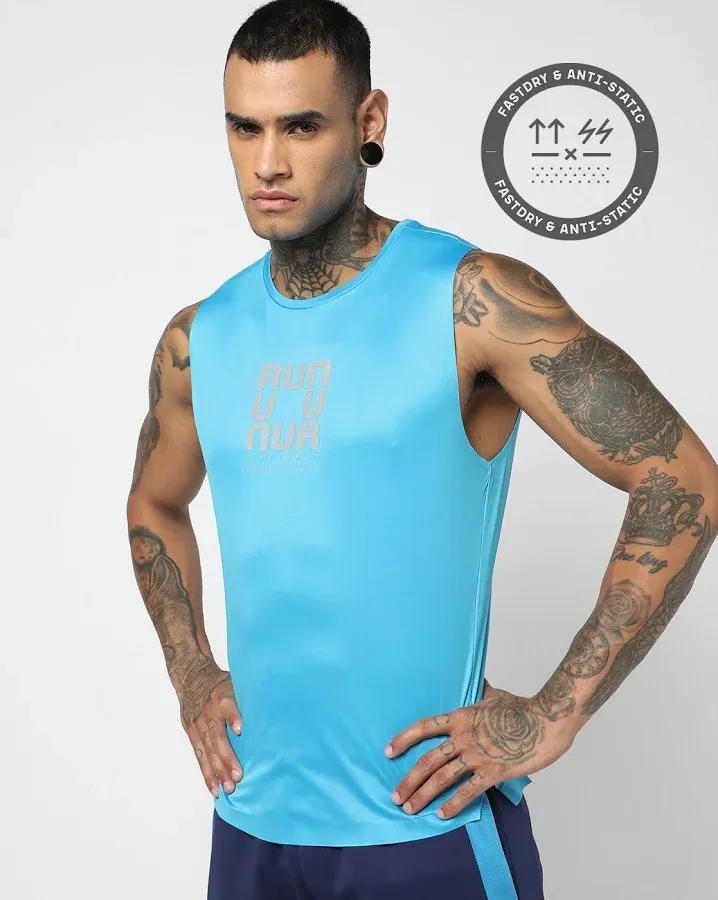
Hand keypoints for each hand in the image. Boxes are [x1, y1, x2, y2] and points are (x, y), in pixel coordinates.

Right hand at [175, 656, 243, 797]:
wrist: (192, 678)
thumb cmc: (221, 683)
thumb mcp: (235, 681)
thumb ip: (248, 695)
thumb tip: (279, 703)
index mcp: (221, 696)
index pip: (227, 705)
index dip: (233, 716)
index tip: (240, 729)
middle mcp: (208, 712)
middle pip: (217, 736)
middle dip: (227, 757)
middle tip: (238, 775)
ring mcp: (198, 725)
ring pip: (208, 751)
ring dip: (218, 771)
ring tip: (228, 787)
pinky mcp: (192, 735)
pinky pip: (200, 757)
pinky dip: (207, 774)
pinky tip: (215, 788)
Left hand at [385, 685, 572, 819]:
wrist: (546, 720)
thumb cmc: (522, 708)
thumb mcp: (495, 695)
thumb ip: (481, 692)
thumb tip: (478, 681)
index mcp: (461, 717)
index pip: (425, 727)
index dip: (404, 738)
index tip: (388, 751)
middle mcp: (463, 737)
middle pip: (428, 759)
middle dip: (409, 779)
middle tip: (395, 796)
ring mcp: (477, 755)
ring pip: (442, 777)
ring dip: (423, 794)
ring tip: (409, 808)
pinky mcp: (493, 772)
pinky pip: (468, 791)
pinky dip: (453, 804)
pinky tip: (441, 814)